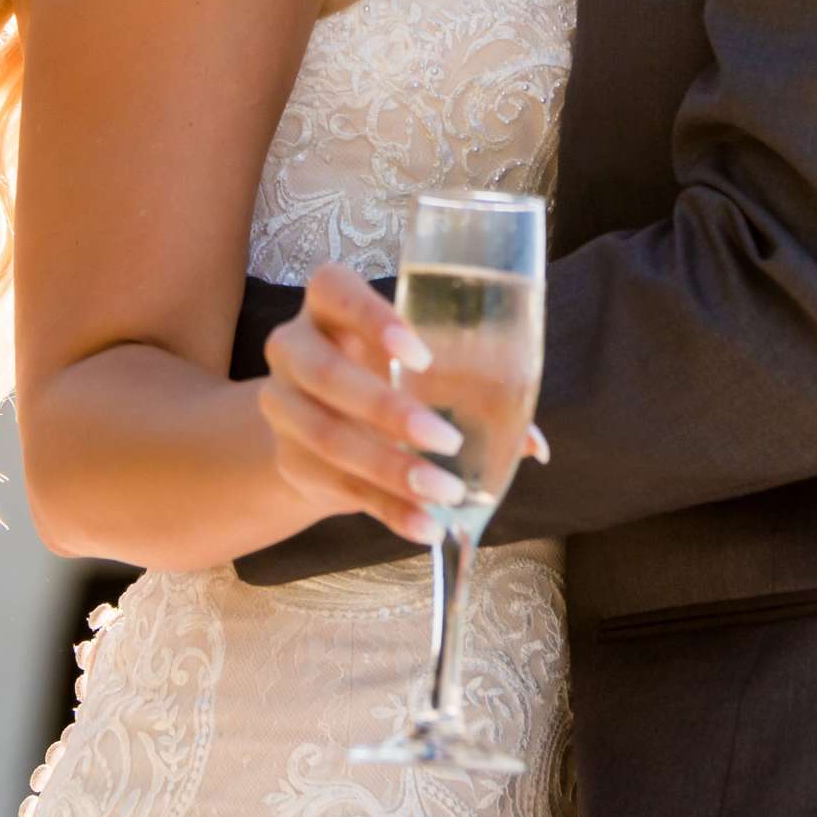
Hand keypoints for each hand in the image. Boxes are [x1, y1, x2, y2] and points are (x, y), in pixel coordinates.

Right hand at [255, 262, 548, 547]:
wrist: (319, 426)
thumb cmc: (386, 374)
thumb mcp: (418, 364)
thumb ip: (472, 386)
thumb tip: (534, 445)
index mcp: (328, 303)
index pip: (334, 290)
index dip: (372, 318)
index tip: (422, 355)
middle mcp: (293, 347)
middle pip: (326, 374)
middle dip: (388, 410)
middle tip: (449, 440)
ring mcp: (282, 406)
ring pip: (328, 438)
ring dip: (393, 470)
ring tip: (447, 493)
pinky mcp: (290, 461)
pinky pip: (338, 487)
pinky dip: (388, 510)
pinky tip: (427, 526)